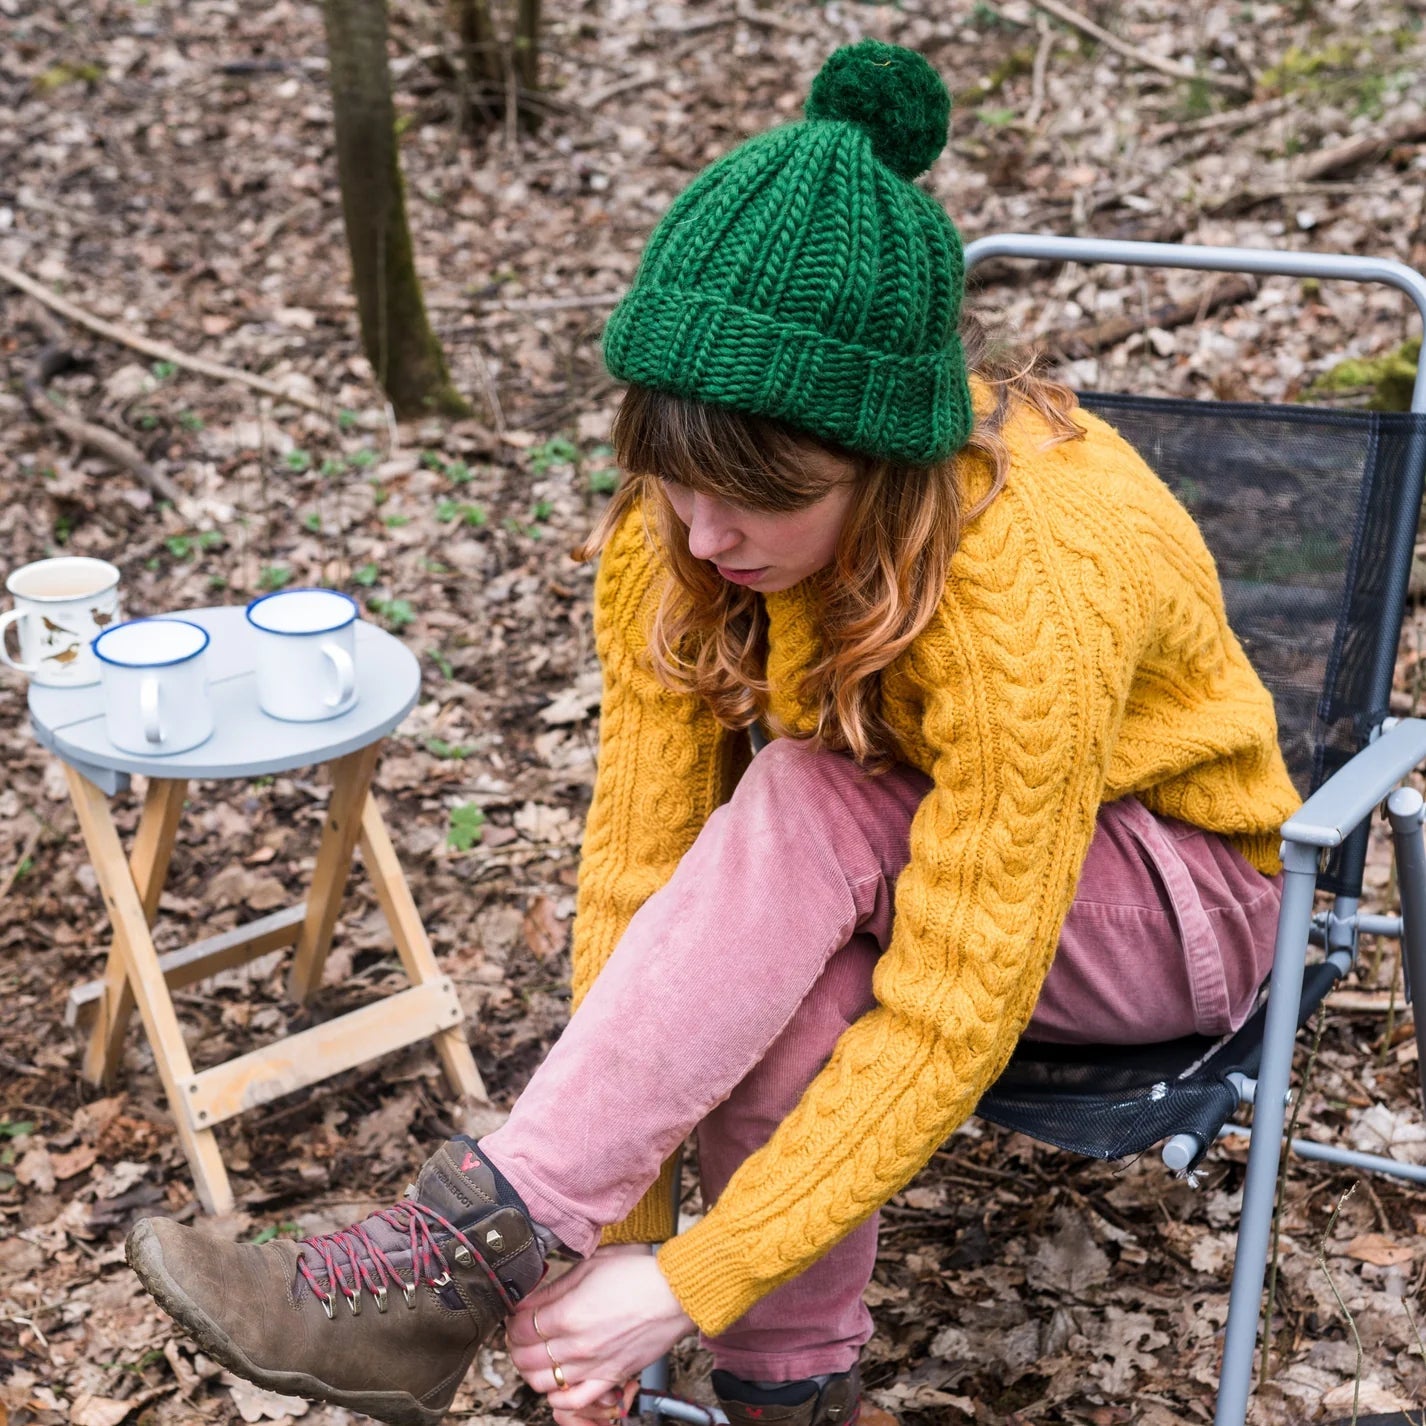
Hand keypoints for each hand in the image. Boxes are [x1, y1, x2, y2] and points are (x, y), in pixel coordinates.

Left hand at [506, 1244, 694, 1420]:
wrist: (673, 1295)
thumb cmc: (636, 1275)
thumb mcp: (590, 1267)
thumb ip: (554, 1288)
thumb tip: (527, 1300)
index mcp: (569, 1314)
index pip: (520, 1328)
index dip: (512, 1322)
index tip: (515, 1315)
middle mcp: (576, 1345)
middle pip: (525, 1358)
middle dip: (516, 1345)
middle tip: (521, 1334)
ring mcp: (592, 1366)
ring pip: (541, 1383)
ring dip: (531, 1370)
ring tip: (536, 1355)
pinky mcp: (609, 1379)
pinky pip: (573, 1402)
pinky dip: (557, 1397)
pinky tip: (557, 1382)